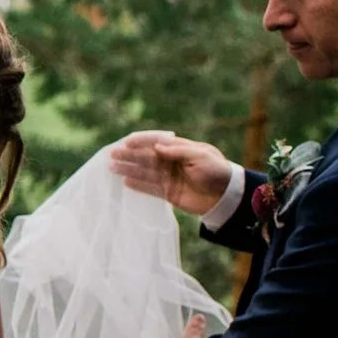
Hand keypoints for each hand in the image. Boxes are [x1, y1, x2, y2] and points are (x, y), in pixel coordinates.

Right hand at [107, 130, 235, 217]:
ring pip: (145, 172)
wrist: (226, 196)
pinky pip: (149, 188)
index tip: (127, 142)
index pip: (156, 142)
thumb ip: (178, 151)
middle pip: (146, 157)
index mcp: (180, 149)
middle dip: (129, 155)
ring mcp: (168, 178)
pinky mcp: (168, 193)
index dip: (142, 141)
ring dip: (129, 169)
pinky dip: (138, 186)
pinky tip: (125, 182)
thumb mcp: (201, 156)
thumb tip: (157, 146)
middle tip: (112, 154)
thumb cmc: (216, 171)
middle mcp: (171, 162)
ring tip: (112, 167)